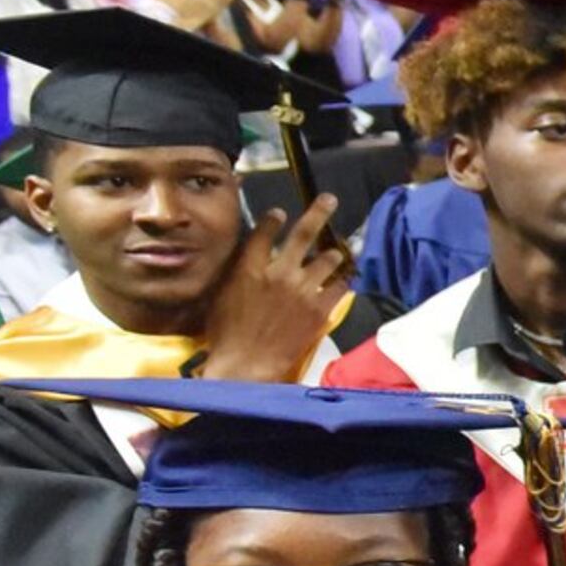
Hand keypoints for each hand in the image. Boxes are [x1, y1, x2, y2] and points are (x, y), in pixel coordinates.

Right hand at [196, 197, 350, 384]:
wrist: (247, 365)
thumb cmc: (226, 334)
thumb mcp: (221, 296)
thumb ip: (237, 272)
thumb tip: (247, 256)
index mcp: (250, 268)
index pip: (265, 231)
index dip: (275, 219)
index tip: (281, 212)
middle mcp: (280, 272)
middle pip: (304, 234)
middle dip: (319, 212)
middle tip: (330, 200)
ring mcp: (303, 290)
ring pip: (329, 259)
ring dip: (333, 254)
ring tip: (337, 252)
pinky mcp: (320, 309)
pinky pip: (341, 286)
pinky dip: (342, 282)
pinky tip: (344, 280)